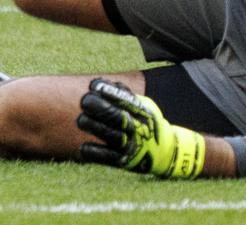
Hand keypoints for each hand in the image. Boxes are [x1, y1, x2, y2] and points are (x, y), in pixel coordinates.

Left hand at [77, 79, 206, 178]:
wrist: (164, 152)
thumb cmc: (147, 125)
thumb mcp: (143, 107)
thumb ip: (126, 97)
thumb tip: (105, 84)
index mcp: (142, 112)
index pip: (124, 99)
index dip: (108, 92)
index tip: (93, 84)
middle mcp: (137, 127)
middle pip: (117, 116)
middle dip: (100, 107)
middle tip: (85, 100)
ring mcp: (130, 144)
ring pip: (111, 135)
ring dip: (95, 127)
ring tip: (81, 119)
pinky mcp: (123, 161)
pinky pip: (107, 158)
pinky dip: (96, 152)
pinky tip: (84, 147)